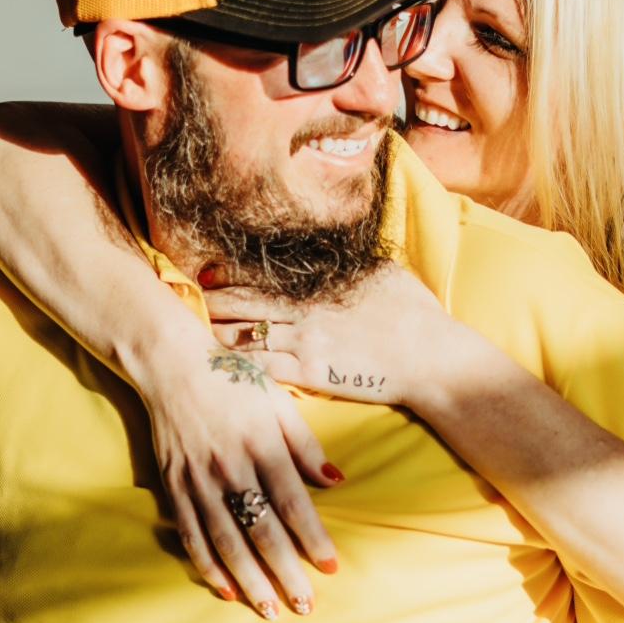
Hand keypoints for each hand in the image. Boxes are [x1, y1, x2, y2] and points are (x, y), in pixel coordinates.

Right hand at [132, 320, 342, 617]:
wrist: (172, 364)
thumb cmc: (235, 381)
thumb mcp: (280, 402)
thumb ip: (307, 446)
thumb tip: (336, 482)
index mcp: (262, 445)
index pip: (293, 503)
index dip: (313, 538)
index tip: (332, 566)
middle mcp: (230, 467)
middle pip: (261, 530)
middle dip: (285, 573)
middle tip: (306, 606)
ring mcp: (197, 479)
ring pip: (226, 541)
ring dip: (249, 580)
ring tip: (270, 610)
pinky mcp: (173, 485)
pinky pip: (191, 535)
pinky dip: (208, 565)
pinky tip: (227, 589)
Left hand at [201, 263, 450, 406]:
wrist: (432, 358)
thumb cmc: (417, 314)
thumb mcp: (386, 273)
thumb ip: (356, 265)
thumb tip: (344, 249)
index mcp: (322, 284)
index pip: (265, 274)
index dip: (231, 273)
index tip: (208, 271)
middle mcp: (307, 310)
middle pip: (246, 302)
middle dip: (215, 301)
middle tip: (190, 299)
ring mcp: (306, 342)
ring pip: (248, 335)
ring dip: (220, 333)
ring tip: (197, 333)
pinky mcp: (311, 373)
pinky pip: (263, 369)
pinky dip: (239, 367)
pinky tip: (221, 367)